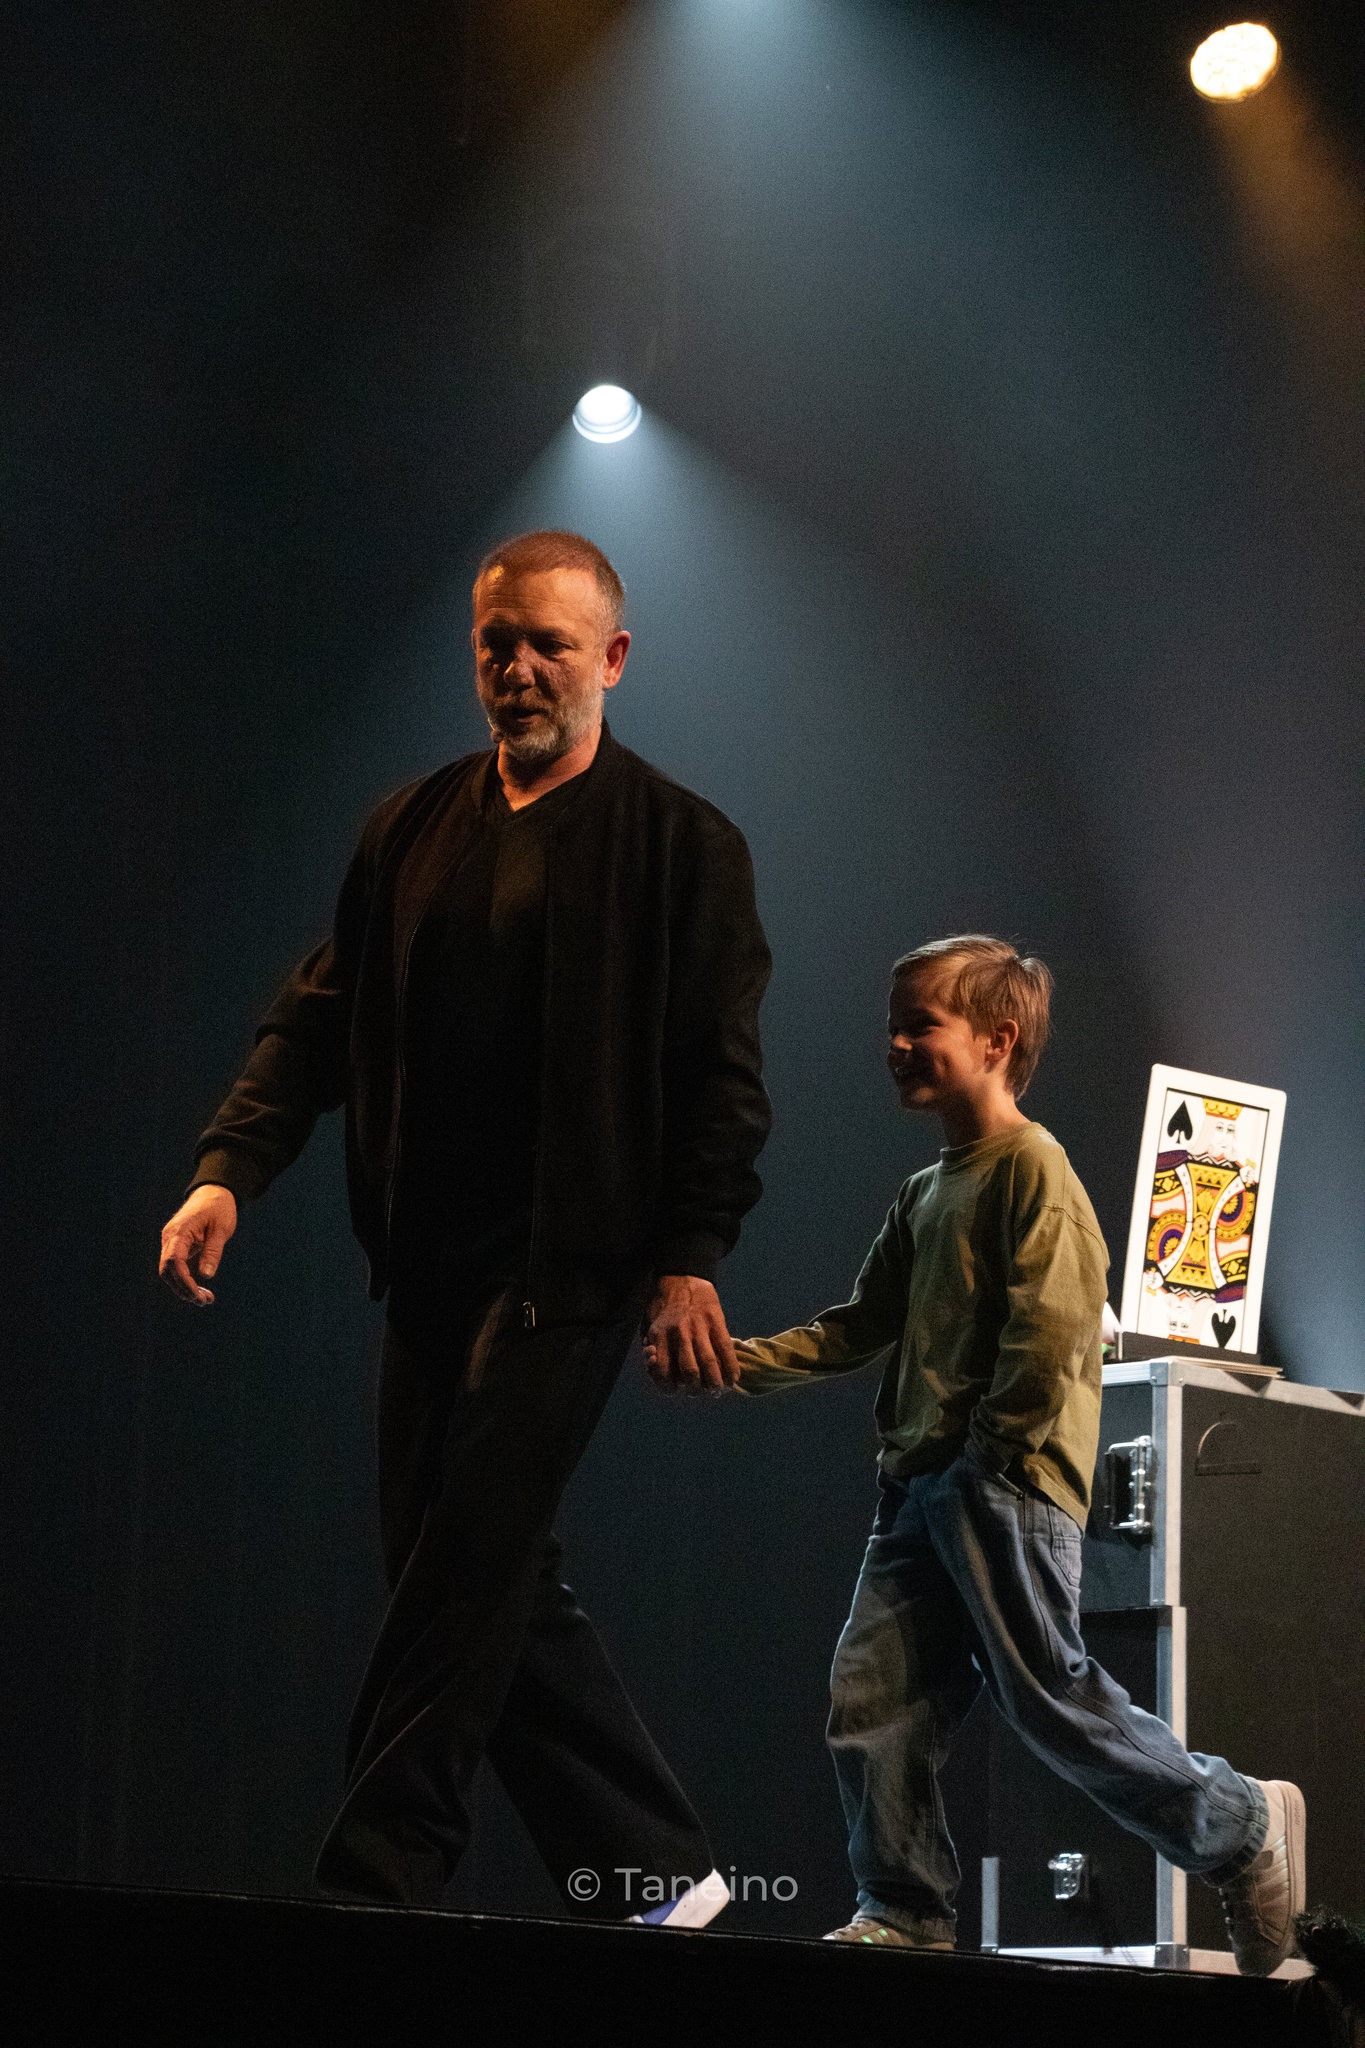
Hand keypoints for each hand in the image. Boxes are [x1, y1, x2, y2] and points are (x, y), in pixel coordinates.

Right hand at [158, 1185, 237, 1304]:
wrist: (213, 1192)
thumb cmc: (219, 1208)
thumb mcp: (221, 1229)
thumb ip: (213, 1251)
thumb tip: (206, 1275)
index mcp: (179, 1231)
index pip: (174, 1261)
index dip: (184, 1281)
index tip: (198, 1295)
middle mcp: (169, 1237)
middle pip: (167, 1270)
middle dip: (183, 1289)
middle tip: (204, 1301)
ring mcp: (170, 1241)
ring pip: (169, 1271)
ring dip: (184, 1287)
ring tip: (205, 1299)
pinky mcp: (175, 1245)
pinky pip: (175, 1266)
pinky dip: (185, 1279)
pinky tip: (199, 1289)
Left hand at [643, 1274, 738, 1395]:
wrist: (682, 1277)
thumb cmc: (664, 1307)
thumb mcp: (648, 1325)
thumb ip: (650, 1348)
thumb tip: (654, 1367)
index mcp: (659, 1335)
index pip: (662, 1371)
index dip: (668, 1386)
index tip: (675, 1389)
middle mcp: (679, 1333)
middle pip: (689, 1372)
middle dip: (695, 1389)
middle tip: (698, 1392)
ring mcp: (699, 1327)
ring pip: (709, 1363)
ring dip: (715, 1383)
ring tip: (717, 1391)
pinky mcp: (716, 1321)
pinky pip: (726, 1349)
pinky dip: (731, 1367)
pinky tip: (733, 1379)